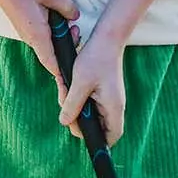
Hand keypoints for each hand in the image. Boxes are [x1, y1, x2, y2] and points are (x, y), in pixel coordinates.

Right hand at [0, 0, 76, 81]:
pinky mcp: (26, 24)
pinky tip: (58, 12)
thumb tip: (76, 17)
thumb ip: (67, 7)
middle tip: (77, 32)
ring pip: (49, 41)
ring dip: (61, 35)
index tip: (71, 87)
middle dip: (68, 46)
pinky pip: (44, 32)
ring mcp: (27, 32)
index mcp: (37, 35)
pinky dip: (54, 28)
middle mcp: (31, 37)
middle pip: (53, 53)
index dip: (62, 75)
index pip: (52, 63)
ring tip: (71, 21)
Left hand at [58, 24, 125, 145]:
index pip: (111, 137)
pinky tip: (67, 84)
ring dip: (74, 106)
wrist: (107, 37)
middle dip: (77, 119)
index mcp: (113, 108)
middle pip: (97, 127)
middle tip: (64, 102)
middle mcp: (114, 106)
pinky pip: (89, 103)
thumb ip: (72, 105)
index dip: (96, 140)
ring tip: (63, 88)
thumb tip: (64, 122)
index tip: (77, 127)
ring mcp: (109, 99)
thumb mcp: (80, 83)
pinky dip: (76, 97)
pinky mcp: (103, 92)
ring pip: (90, 114)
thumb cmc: (96, 57)